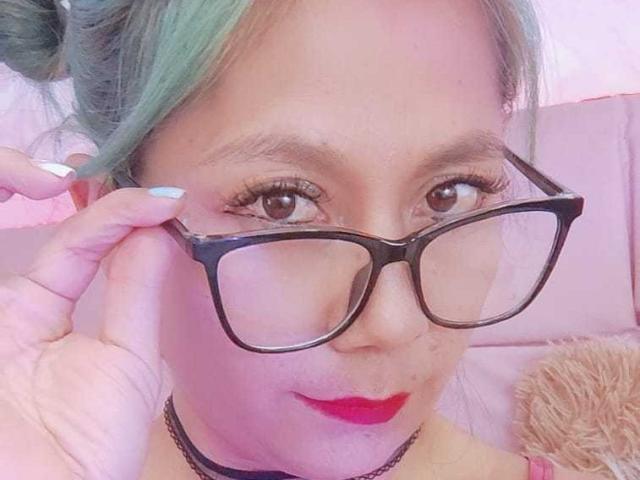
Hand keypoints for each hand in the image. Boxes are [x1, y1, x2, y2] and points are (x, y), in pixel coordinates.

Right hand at [0, 148, 186, 478]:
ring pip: (25, 247)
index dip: (118, 217)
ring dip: (58, 204)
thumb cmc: (89, 446)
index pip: (81, 249)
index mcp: (48, 320)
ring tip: (96, 174)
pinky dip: (47, 228)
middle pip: (50, 239)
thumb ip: (133, 294)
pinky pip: (12, 274)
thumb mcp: (125, 359)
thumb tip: (158, 231)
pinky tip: (63, 200)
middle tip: (117, 164)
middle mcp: (13, 313)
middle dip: (84, 198)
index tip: (164, 197)